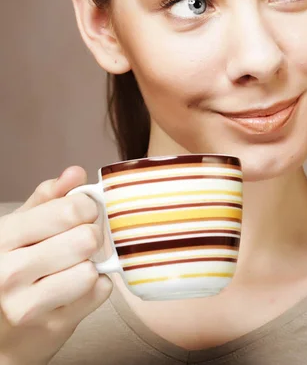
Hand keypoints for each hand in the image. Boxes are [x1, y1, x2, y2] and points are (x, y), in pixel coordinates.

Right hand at [0, 167, 112, 364]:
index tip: (83, 213)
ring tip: (76, 265)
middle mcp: (9, 272)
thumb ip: (47, 199)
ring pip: (90, 270)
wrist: (0, 331)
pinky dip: (98, 286)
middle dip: (91, 236)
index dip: (87, 207)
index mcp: (3, 238)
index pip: (70, 210)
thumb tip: (75, 172)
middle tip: (81, 242)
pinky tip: (80, 286)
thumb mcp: (19, 228)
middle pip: (85, 239)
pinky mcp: (52, 327)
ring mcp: (28, 305)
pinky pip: (100, 292)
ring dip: (91, 265)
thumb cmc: (13, 268)